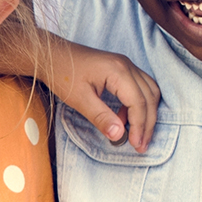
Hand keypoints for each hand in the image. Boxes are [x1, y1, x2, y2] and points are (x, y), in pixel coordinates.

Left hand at [42, 47, 162, 150]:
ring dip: (147, 114)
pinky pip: (141, 87)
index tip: (136, 145)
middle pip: (149, 97)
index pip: (138, 102)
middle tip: (141, 145)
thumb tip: (119, 135)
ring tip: (136, 135)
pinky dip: (139, 104)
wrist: (51, 55)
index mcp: (118, 71)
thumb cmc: (62, 74)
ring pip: (150, 91)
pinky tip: (124, 118)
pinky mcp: (122, 68)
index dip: (140, 126)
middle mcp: (127, 65)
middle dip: (148, 123)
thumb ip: (101, 117)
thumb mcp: (79, 99)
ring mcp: (126, 64)